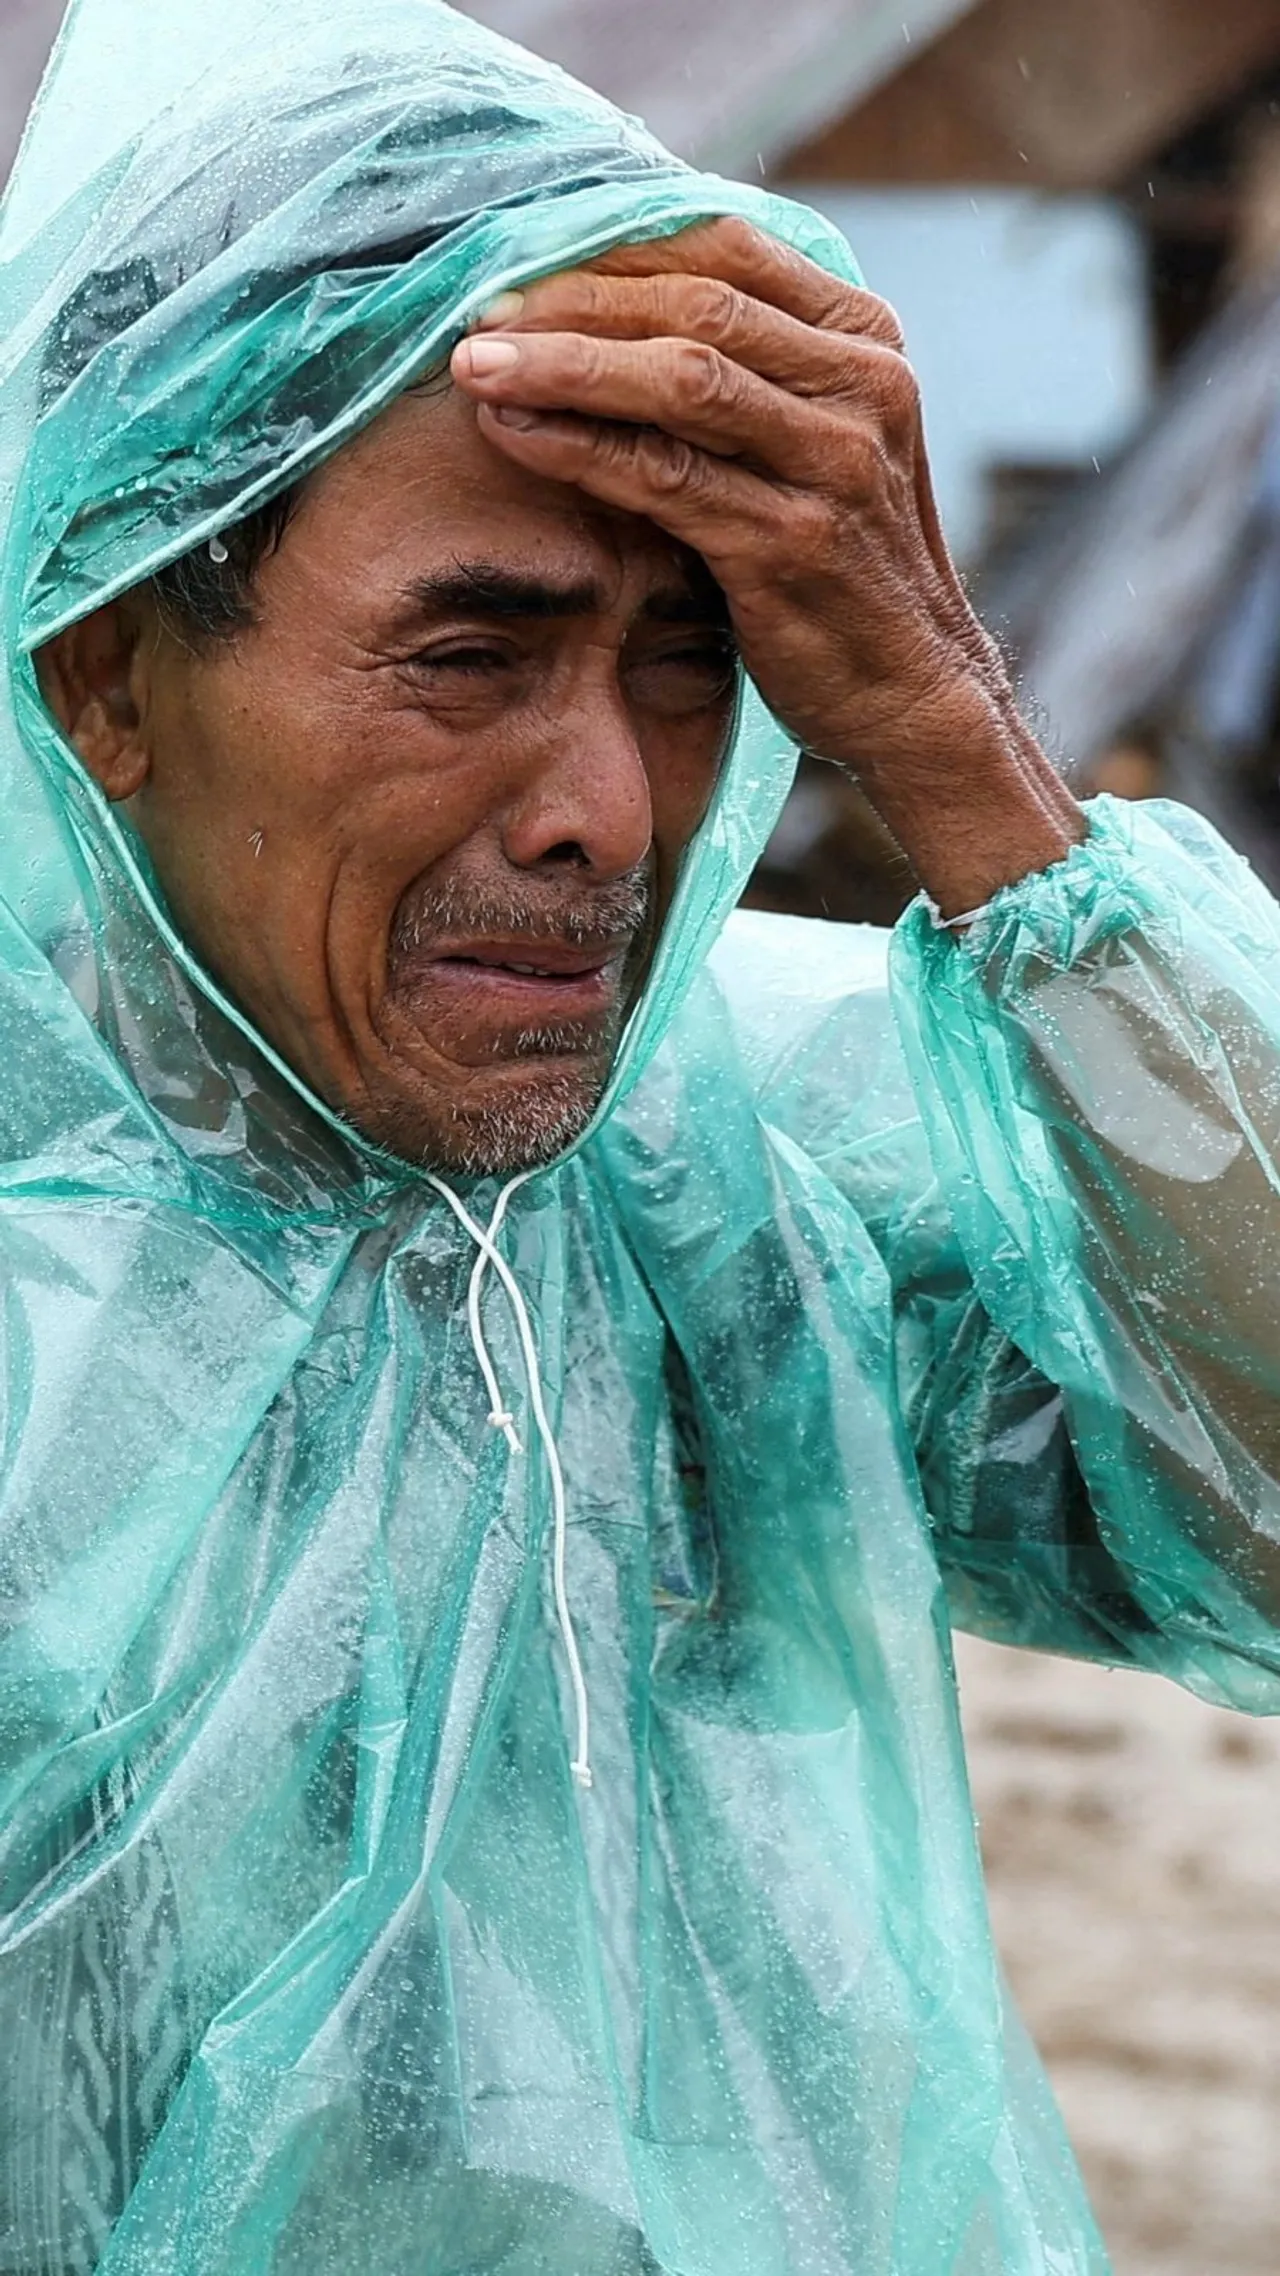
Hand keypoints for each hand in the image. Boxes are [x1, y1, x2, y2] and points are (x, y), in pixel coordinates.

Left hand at [450, 219, 1081, 916]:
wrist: (911, 692)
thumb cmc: (840, 564)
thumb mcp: (818, 439)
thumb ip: (752, 368)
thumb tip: (613, 296)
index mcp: (866, 338)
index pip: (725, 248)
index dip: (613, 245)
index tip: (520, 257)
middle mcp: (864, 386)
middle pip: (694, 306)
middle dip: (572, 300)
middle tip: (476, 313)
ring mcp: (834, 466)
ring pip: (678, 381)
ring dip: (562, 365)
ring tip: (473, 366)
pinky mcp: (791, 545)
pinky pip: (664, 477)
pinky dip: (580, 447)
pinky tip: (514, 434)